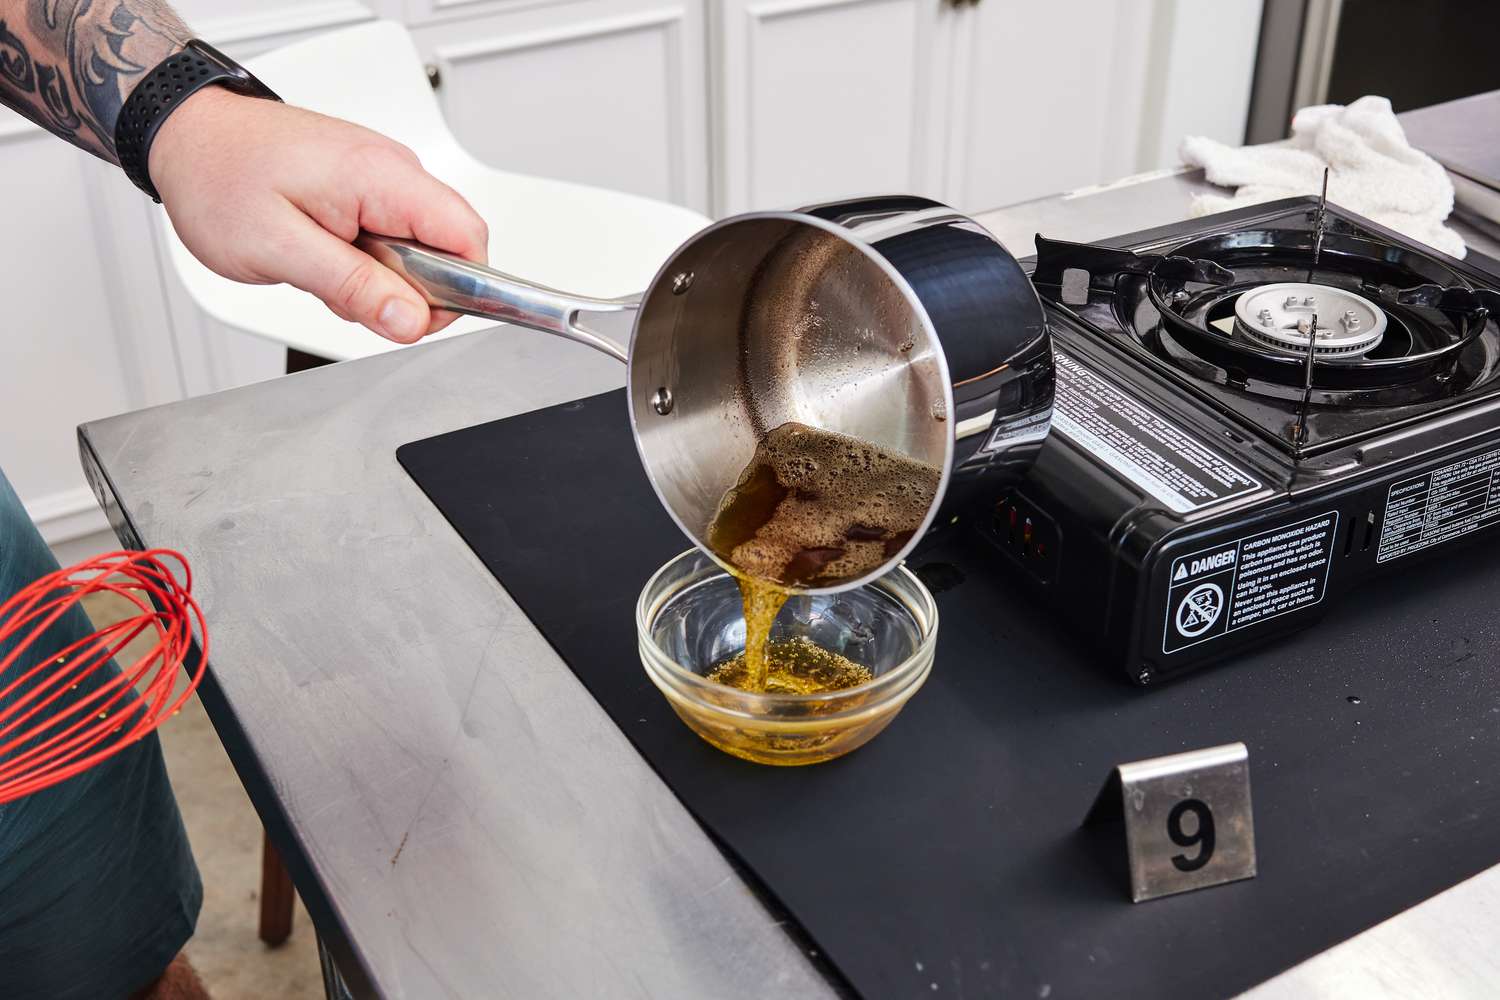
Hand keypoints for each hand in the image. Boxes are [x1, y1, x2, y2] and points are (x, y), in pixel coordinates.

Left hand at [148, 87, 488, 343]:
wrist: (185, 132)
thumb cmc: (218, 177)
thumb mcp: (279, 249)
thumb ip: (353, 287)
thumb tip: (412, 320)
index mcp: (380, 177)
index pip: (468, 239)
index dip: (458, 290)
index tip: (415, 318)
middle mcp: (392, 168)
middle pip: (451, 246)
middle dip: (412, 290)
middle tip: (351, 294)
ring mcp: (382, 173)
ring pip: (422, 245)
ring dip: (384, 276)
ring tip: (325, 267)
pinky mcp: (368, 182)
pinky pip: (395, 234)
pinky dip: (369, 258)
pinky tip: (327, 254)